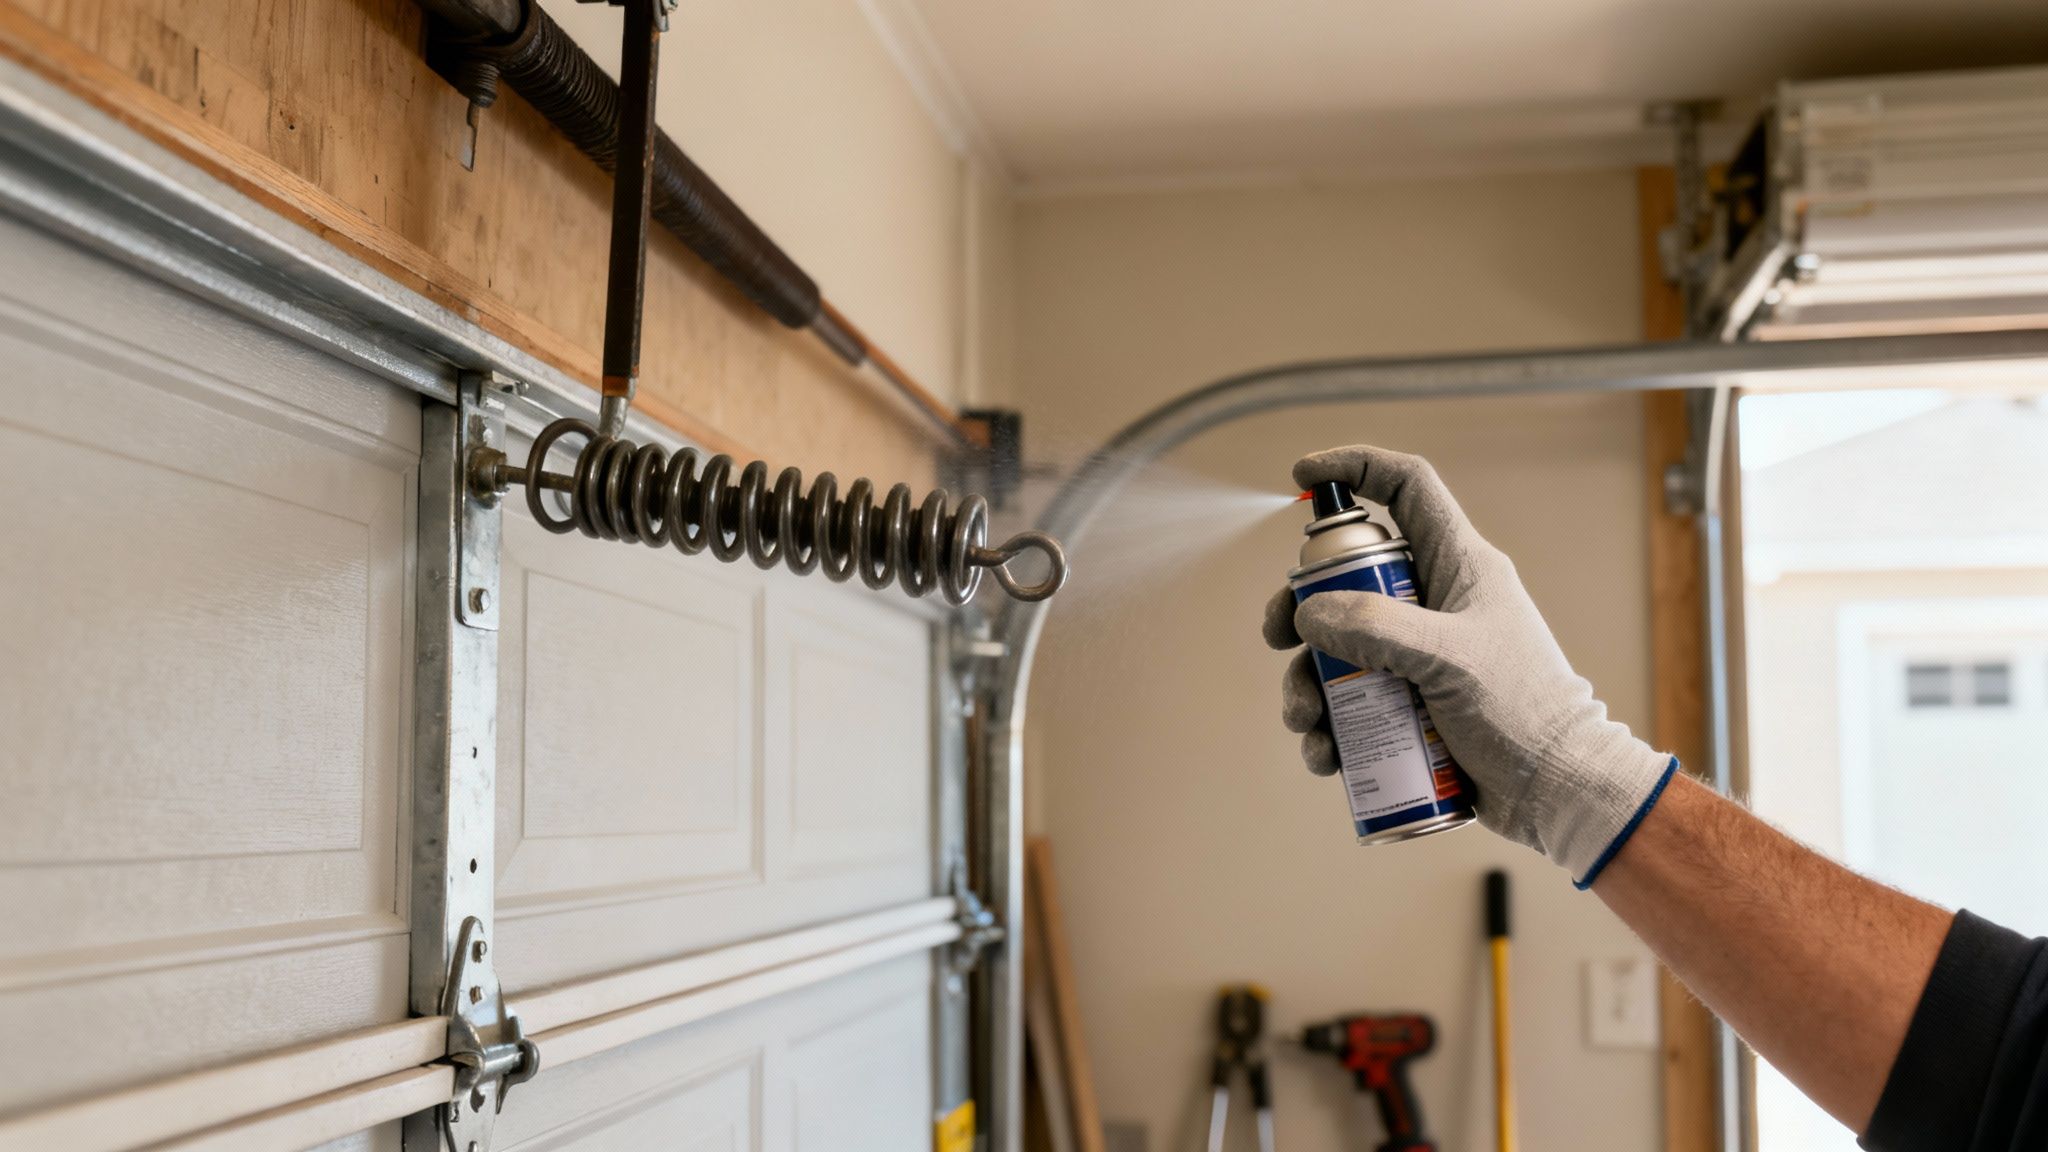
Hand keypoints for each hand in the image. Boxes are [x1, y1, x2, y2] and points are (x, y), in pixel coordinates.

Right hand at [1262, 445, 1675, 886]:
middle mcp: (1436, 603)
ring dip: (1308, 682)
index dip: (1354, 468)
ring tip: (1307, 722)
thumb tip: (1309, 614)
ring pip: (1340, 648)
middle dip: (1302, 610)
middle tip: (1278, 639)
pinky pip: (1352, 702)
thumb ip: (1377, 628)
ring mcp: (1421, 655)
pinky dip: (1330, 727)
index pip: (1405, 488)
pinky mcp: (1413, 705)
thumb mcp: (1450, 659)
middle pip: (1348, 579)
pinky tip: (1326, 756)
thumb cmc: (1524, 714)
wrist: (1558, 791)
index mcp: (1459, 566)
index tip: (1300, 475)